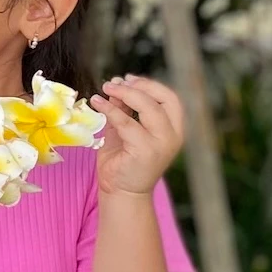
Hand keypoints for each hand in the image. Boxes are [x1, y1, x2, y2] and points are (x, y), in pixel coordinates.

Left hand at [92, 74, 186, 198]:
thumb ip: (125, 111)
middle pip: (163, 99)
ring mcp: (161, 144)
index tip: (128, 79)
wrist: (121, 193)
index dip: (150, 85)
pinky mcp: (145, 150)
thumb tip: (116, 87)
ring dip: (125, 94)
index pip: (170, 99)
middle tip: (114, 82)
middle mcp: (173, 136)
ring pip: (148, 108)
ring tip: (106, 88)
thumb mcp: (125, 131)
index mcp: (173, 130)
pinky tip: (98, 102)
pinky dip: (111, 109)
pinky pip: (126, 122)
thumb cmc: (123, 163)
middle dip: (138, 86)